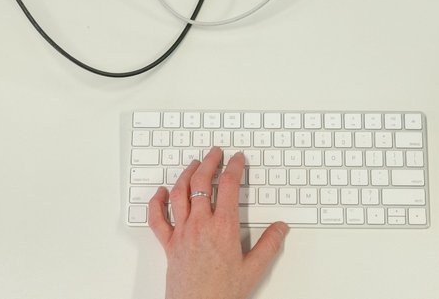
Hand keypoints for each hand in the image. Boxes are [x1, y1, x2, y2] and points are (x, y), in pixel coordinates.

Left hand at [147, 147, 289, 298]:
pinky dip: (157, 202)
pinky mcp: (168, 245)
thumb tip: (281, 228)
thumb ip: (269, 246)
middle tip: (215, 153)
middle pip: (201, 182)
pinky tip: (161, 193)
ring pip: (179, 193)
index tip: (237, 159)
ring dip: (186, 174)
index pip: (228, 185)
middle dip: (209, 162)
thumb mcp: (253, 270)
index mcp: (223, 227)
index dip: (234, 167)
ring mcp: (182, 233)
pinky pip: (157, 219)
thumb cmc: (221, 293)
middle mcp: (200, 225)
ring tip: (193, 164)